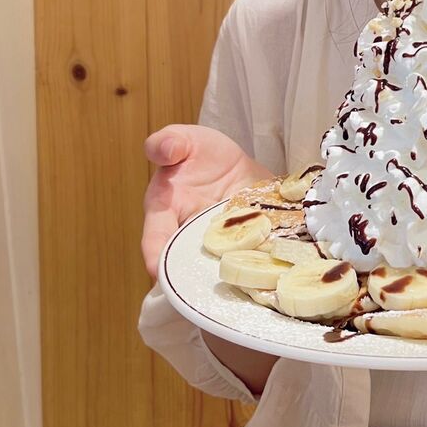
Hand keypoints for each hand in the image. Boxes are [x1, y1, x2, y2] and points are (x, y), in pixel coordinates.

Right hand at [141, 124, 270, 278]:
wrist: (232, 162)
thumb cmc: (199, 152)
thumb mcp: (185, 139)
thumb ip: (168, 142)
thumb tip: (165, 150)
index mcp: (164, 210)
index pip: (155, 235)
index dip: (154, 254)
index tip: (158, 272)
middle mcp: (188, 234)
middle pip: (186, 261)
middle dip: (194, 276)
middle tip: (205, 287)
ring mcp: (217, 244)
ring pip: (219, 264)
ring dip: (230, 272)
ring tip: (242, 281)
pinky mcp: (243, 245)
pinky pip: (249, 255)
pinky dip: (259, 261)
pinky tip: (271, 269)